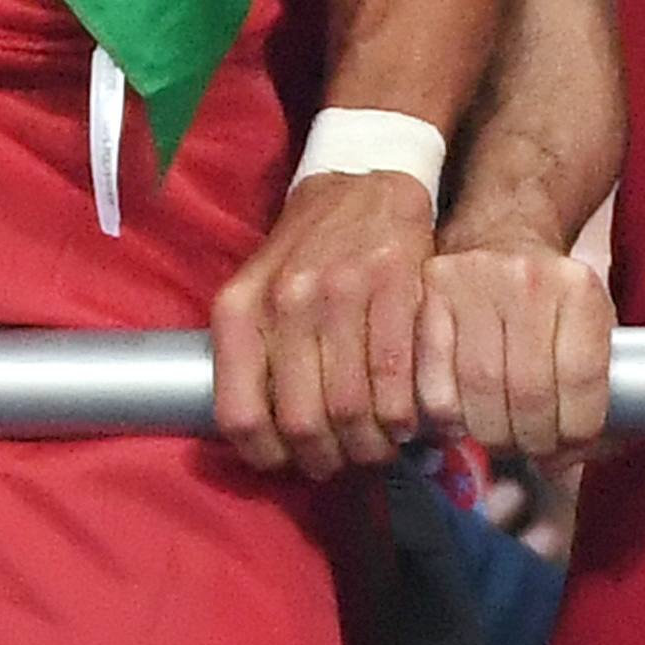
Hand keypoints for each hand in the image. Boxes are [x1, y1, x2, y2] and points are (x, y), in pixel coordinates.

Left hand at [209, 166, 437, 474]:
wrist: (363, 184)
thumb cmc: (306, 251)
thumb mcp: (257, 292)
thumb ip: (255, 355)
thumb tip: (268, 440)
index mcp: (239, 309)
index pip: (240, 415)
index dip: (269, 456)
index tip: (290, 460)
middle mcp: (284, 302)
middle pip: (302, 423)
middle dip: (326, 458)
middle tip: (342, 458)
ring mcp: (339, 292)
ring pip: (351, 411)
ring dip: (368, 446)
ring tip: (376, 444)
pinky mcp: (393, 286)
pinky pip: (396, 381)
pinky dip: (402, 418)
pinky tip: (405, 419)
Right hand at [414, 234, 612, 458]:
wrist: (499, 242)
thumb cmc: (548, 301)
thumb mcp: (590, 326)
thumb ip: (599, 385)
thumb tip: (587, 454)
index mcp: (578, 287)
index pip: (582, 378)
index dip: (576, 431)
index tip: (568, 448)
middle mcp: (527, 278)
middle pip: (529, 392)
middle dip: (532, 440)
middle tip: (532, 450)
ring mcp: (473, 281)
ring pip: (479, 390)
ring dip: (491, 434)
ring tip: (500, 438)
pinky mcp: (428, 293)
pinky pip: (433, 379)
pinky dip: (447, 417)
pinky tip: (461, 422)